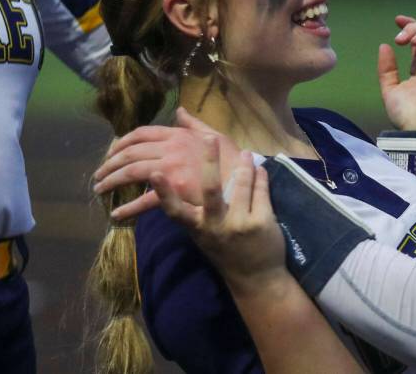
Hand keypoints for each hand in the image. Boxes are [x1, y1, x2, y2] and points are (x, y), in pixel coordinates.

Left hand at [93, 107, 240, 219]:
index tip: (111, 153)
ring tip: (100, 189)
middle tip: (99, 175)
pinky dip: (128, 208)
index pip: (141, 133)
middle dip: (109, 164)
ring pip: (131, 172)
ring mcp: (171, 168)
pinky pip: (145, 199)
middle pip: (130, 153)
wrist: (245, 181)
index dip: (121, 143)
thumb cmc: (232, 159)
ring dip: (111, 181)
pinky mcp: (175, 190)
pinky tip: (117, 215)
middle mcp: (171, 148)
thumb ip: (194, 124)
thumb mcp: (215, 135)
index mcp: (178, 135)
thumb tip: (180, 112)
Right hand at [151, 144, 286, 293]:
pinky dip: (261, 177)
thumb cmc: (223, 248)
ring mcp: (239, 223)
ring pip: (241, 184)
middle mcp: (215, 225)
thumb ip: (189, 207)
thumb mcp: (202, 231)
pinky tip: (260, 168)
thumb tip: (175, 182)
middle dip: (210, 163)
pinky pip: (261, 190)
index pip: (175, 210)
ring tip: (244, 152)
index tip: (154, 173)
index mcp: (196, 227)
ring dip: (244, 165)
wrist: (254, 277)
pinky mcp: (261, 222)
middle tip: (209, 138)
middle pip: (211, 190)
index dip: (164, 193)